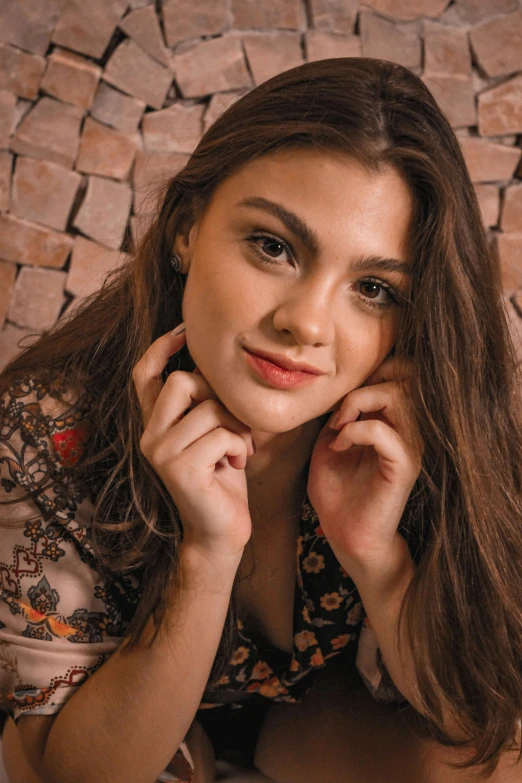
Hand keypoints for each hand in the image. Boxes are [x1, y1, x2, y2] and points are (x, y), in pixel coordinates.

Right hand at [132, 324, 254, 561]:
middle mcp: (149, 435)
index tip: (183, 332)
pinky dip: (241, 446)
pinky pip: (223, 434)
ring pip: (210, 409)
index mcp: (155, 424)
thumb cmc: (223, 479)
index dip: (160, 348)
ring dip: (238, 427)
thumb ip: (205, 404)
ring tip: (240, 449)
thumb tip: (212, 363)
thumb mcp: (213, 433)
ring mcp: (160, 451)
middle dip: (220, 397)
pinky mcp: (178, 467)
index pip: (143, 375)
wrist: (221, 531)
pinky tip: (237, 465)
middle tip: (235, 425)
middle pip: (183, 382)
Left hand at [306, 356, 423, 576]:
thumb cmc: (338, 493)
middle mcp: (408, 428)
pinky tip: (338, 447)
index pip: (402, 372)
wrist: (346, 536)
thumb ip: (338, 414)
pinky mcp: (404, 466)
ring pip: (399, 396)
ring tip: (338, 427)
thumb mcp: (328, 444)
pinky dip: (355, 431)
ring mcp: (409, 446)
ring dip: (359, 403)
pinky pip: (383, 432)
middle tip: (340, 411)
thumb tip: (337, 390)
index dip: (371, 372)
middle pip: (405, 375)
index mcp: (393, 420)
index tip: (340, 399)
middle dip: (365, 383)